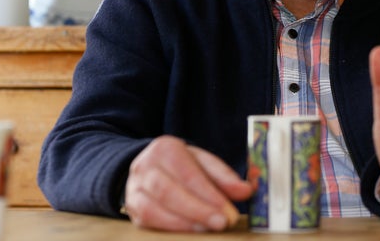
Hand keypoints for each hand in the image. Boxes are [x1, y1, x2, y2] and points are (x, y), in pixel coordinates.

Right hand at [123, 136, 252, 231]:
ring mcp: (134, 188)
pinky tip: (191, 232)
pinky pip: (148, 221)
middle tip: (222, 222)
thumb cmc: (182, 165)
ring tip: (208, 229)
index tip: (229, 211)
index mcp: (165, 148)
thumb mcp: (204, 163)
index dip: (209, 194)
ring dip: (184, 223)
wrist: (151, 167)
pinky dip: (171, 228)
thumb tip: (247, 190)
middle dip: (198, 210)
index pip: (188, 173)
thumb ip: (225, 177)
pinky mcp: (132, 209)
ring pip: (154, 209)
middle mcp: (145, 166)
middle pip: (169, 191)